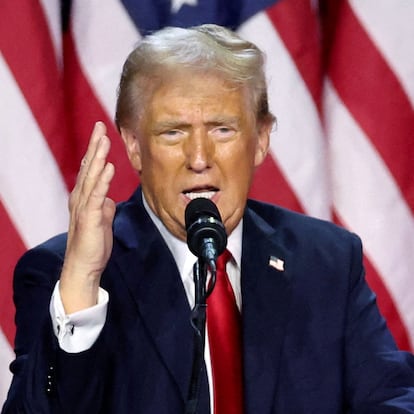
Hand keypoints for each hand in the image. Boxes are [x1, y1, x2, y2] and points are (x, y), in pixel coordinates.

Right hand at [59, 122, 115, 312]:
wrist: (84, 266)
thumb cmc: (93, 244)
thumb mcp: (102, 221)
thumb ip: (104, 207)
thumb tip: (109, 200)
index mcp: (84, 198)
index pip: (90, 170)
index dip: (96, 151)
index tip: (101, 134)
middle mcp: (81, 198)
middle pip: (89, 167)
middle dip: (95, 146)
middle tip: (100, 126)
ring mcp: (84, 207)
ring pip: (91, 177)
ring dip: (98, 157)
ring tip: (103, 139)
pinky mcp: (89, 218)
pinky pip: (97, 195)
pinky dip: (102, 180)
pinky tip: (108, 166)